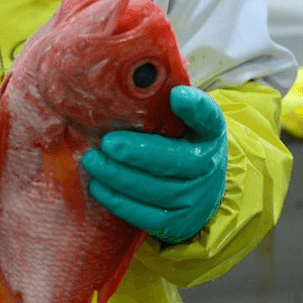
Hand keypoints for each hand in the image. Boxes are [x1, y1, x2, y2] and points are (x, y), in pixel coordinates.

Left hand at [81, 86, 226, 243]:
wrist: (198, 191)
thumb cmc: (176, 147)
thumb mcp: (178, 123)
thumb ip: (160, 106)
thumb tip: (128, 79)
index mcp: (209, 134)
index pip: (209, 118)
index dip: (195, 108)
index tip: (176, 96)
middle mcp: (207, 166)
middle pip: (174, 161)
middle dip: (137, 153)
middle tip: (107, 143)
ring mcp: (194, 198)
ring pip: (155, 190)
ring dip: (119, 177)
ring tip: (92, 162)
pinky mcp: (176, 223)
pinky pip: (146, 215)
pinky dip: (119, 201)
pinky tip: (98, 186)